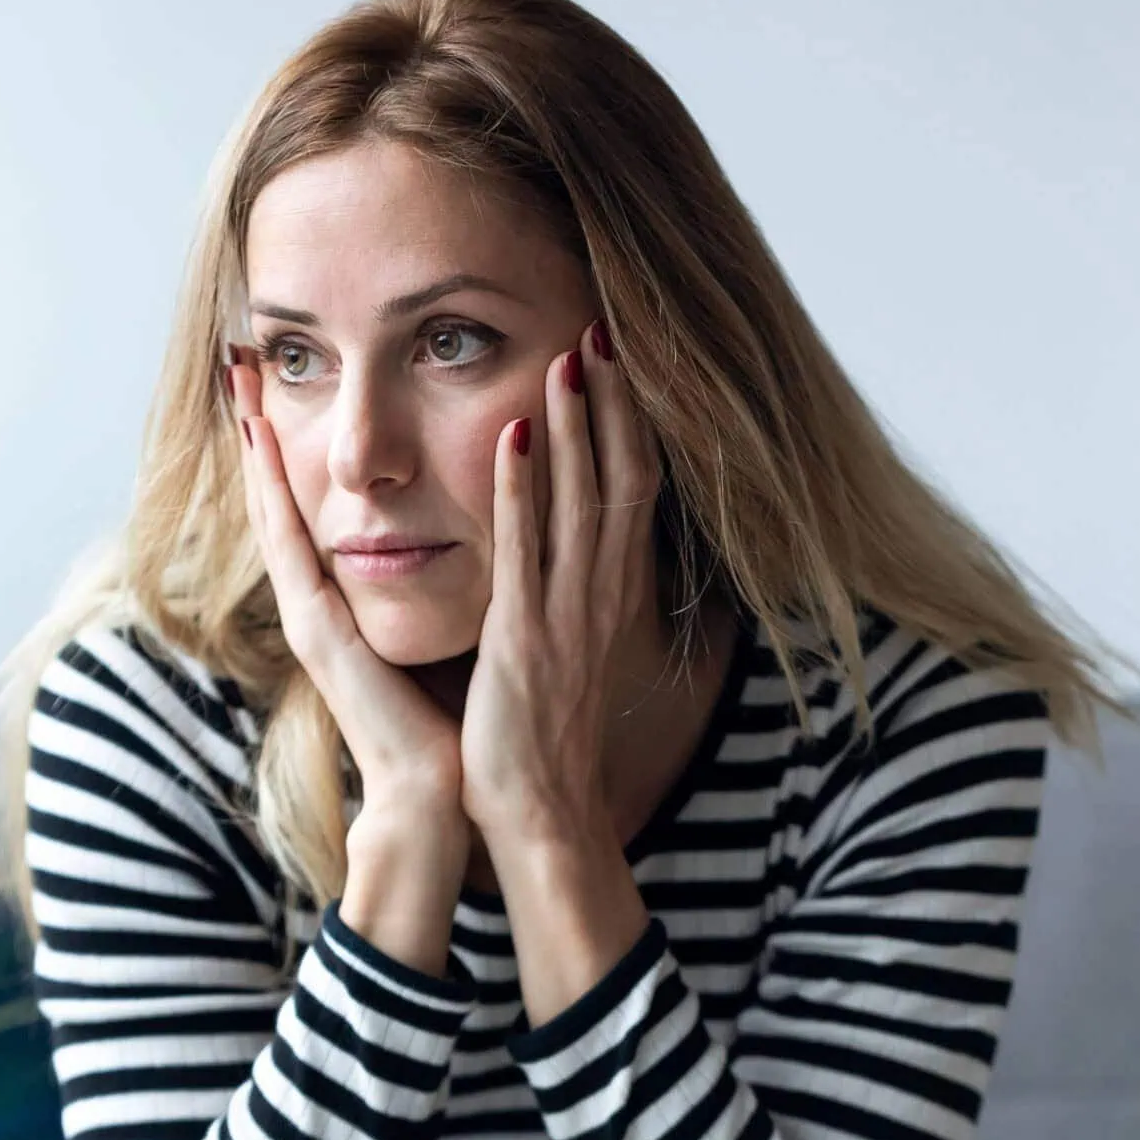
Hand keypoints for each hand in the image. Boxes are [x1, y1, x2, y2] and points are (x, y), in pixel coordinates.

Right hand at [231, 352, 463, 822]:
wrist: (434, 792)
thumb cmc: (441, 721)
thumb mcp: (429, 631)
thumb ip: (422, 589)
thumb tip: (443, 537)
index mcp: (340, 604)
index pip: (305, 510)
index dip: (288, 451)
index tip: (278, 386)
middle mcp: (314, 606)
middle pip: (277, 501)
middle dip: (258, 430)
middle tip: (240, 358)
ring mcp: (308, 620)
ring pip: (273, 515)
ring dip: (254, 448)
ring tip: (239, 384)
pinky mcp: (319, 637)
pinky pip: (291, 551)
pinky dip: (275, 496)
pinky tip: (267, 445)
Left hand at [461, 319, 661, 856]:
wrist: (542, 813)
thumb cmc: (542, 736)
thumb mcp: (566, 648)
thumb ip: (567, 593)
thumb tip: (568, 547)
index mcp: (607, 595)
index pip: (630, 489)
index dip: (628, 423)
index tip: (619, 360)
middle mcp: (598, 595)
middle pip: (620, 478)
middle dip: (613, 403)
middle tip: (604, 326)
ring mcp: (564, 615)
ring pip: (579, 503)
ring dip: (574, 426)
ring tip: (569, 355)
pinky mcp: (522, 639)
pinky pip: (524, 553)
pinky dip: (519, 492)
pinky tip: (509, 436)